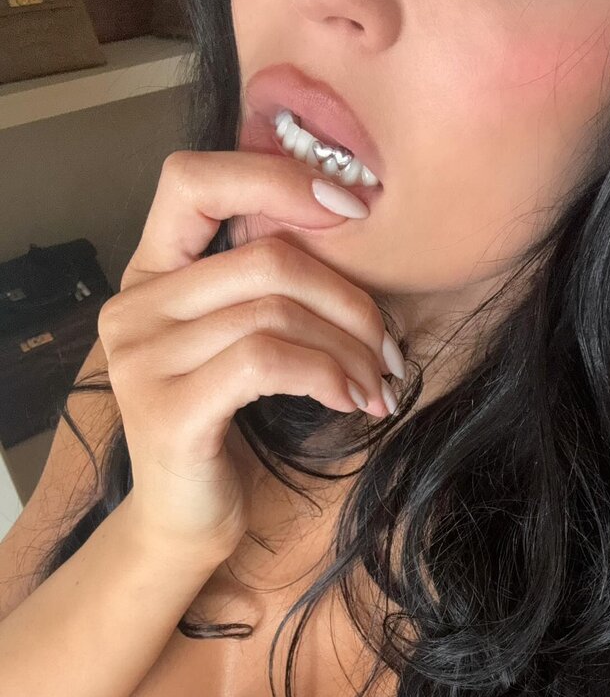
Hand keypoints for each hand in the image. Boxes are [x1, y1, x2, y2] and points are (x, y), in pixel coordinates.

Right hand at [97, 149, 400, 563]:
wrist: (185, 520)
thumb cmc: (226, 426)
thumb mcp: (241, 343)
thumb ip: (266, 289)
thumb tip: (356, 238)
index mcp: (150, 273)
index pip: (192, 179)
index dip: (274, 176)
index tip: (349, 208)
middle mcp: (134, 306)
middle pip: (266, 259)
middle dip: (349, 300)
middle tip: (388, 350)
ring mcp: (142, 358)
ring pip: (275, 311)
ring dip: (349, 349)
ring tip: (378, 387)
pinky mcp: (169, 409)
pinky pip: (267, 361)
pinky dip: (326, 374)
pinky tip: (353, 401)